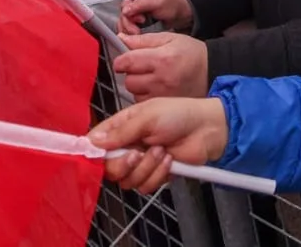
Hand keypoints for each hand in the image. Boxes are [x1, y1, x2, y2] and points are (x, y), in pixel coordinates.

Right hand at [90, 97, 228, 193]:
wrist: (207, 129)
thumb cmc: (179, 114)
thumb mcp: (148, 116)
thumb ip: (121, 132)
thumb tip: (93, 142)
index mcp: (122, 126)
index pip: (96, 144)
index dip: (93, 153)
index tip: (97, 158)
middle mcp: (128, 146)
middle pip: (109, 169)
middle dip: (123, 164)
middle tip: (138, 153)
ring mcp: (141, 163)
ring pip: (127, 181)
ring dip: (146, 167)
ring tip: (162, 150)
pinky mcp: (155, 175)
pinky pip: (145, 187)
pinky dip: (158, 174)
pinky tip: (169, 160)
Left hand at [114, 32, 209, 98]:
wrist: (212, 72)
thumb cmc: (191, 53)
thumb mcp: (169, 38)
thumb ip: (143, 40)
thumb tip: (121, 38)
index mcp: (162, 59)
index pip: (127, 62)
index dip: (121, 61)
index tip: (123, 61)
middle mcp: (161, 80)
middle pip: (128, 81)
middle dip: (131, 74)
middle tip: (143, 69)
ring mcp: (163, 96)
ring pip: (134, 94)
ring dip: (138, 87)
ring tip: (152, 79)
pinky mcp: (165, 106)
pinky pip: (144, 103)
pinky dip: (145, 97)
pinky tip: (156, 89)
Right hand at [118, 0, 194, 35]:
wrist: (184, 14)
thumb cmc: (173, 4)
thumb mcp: (158, 1)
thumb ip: (141, 4)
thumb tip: (126, 9)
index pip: (123, 7)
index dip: (128, 16)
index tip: (139, 21)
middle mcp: (135, 6)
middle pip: (122, 18)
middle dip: (128, 26)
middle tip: (138, 30)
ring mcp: (137, 17)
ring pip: (124, 27)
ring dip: (130, 32)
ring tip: (140, 34)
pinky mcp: (140, 27)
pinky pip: (130, 33)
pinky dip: (133, 36)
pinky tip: (140, 37)